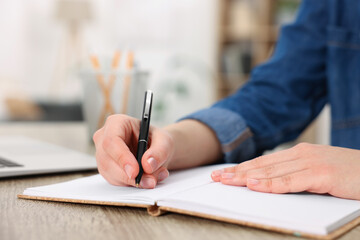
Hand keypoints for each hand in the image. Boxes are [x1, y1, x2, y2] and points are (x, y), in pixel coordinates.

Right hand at [93, 114, 173, 188]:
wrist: (155, 150)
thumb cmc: (157, 140)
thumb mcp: (165, 141)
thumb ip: (159, 151)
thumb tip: (148, 165)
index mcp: (116, 123)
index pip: (112, 140)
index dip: (122, 158)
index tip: (135, 172)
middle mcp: (104, 137)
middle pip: (107, 160)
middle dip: (129, 175)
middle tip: (150, 181)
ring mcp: (103, 154)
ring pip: (111, 174)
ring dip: (133, 181)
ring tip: (154, 178)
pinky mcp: (107, 169)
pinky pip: (115, 181)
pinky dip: (132, 184)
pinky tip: (145, 179)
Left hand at [211, 143, 359, 199]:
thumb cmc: (346, 174)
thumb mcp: (316, 173)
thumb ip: (294, 176)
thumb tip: (268, 184)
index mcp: (298, 154)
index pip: (263, 162)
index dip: (241, 168)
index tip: (223, 173)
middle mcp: (301, 154)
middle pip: (262, 165)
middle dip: (237, 172)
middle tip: (216, 177)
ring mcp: (311, 163)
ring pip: (272, 171)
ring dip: (247, 177)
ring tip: (226, 181)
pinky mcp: (322, 174)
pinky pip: (292, 181)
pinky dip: (272, 184)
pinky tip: (256, 186)